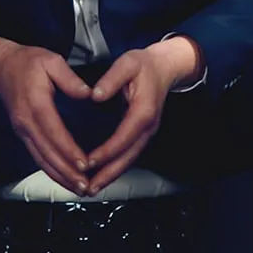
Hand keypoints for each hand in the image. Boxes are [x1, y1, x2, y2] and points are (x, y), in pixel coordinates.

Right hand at [0, 45, 93, 194]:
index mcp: (35, 103)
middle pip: (47, 152)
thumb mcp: (51, 61)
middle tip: (86, 185)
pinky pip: (38, 157)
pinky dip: (52, 171)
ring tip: (80, 188)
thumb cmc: (28, 62)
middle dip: (67, 172)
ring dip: (60, 177)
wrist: (2, 68)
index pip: (53, 131)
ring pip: (42, 159)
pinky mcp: (24, 135)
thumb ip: (70, 78)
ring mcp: (23, 130)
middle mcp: (26, 121)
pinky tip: (65, 180)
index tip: (85, 164)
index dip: (69, 150)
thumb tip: (88, 93)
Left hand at [84, 47, 176, 194]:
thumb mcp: (127, 63)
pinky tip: (102, 175)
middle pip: (129, 156)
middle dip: (108, 174)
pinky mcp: (142, 134)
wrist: (164, 67)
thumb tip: (95, 95)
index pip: (124, 137)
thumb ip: (111, 79)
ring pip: (130, 159)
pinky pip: (129, 154)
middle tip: (88, 188)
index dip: (107, 151)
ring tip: (91, 188)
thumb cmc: (143, 65)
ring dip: (111, 175)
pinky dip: (116, 167)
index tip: (89, 162)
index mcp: (143, 110)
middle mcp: (148, 126)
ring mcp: (147, 132)